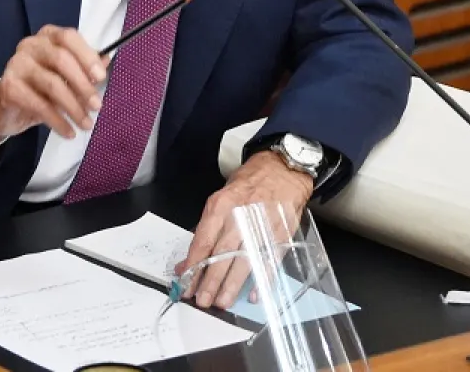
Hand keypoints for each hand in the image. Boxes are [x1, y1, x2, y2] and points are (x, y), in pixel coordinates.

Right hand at [0, 25, 105, 144]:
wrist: (5, 107)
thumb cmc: (40, 87)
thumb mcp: (65, 77)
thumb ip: (85, 68)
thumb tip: (106, 62)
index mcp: (48, 36)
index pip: (69, 37)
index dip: (87, 56)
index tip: (101, 77)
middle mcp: (30, 45)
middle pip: (61, 59)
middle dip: (83, 85)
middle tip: (97, 106)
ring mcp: (16, 64)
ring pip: (52, 83)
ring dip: (73, 107)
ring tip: (86, 124)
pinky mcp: (8, 87)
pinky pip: (38, 105)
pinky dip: (57, 121)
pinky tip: (68, 132)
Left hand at [175, 150, 314, 308]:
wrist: (283, 167)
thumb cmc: (249, 183)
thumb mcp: (222, 198)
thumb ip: (206, 230)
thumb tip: (188, 260)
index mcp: (221, 205)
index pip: (203, 241)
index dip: (194, 266)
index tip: (186, 284)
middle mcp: (240, 216)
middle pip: (222, 254)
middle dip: (210, 281)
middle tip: (203, 301)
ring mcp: (262, 225)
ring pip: (244, 260)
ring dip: (232, 284)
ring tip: (223, 302)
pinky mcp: (280, 233)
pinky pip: (269, 259)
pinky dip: (261, 278)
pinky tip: (253, 294)